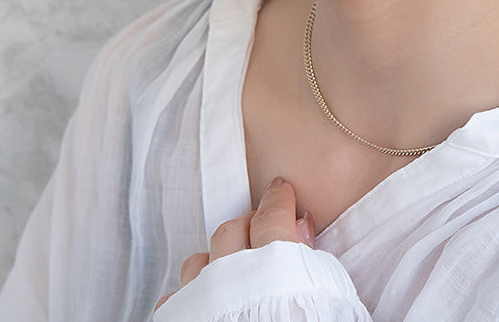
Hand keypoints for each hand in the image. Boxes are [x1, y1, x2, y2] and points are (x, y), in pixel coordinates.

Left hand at [155, 177, 314, 310]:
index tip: (281, 189)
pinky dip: (191, 292)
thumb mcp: (321, 293)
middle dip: (248, 222)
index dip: (278, 198)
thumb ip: (309, 257)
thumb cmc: (300, 321)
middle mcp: (230, 271)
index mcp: (271, 262)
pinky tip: (203, 299)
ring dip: (216, 258)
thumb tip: (302, 225)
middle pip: (233, 229)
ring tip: (230, 266)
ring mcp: (199, 295)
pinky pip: (177, 296)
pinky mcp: (178, 317)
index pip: (273, 215)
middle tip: (262, 225)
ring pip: (199, 260)